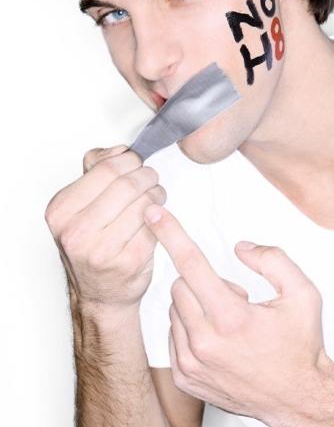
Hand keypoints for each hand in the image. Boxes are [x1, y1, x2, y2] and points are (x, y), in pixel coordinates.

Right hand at [44, 144, 166, 312]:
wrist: (101, 293)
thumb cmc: (93, 245)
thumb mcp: (81, 205)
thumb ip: (96, 170)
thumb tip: (119, 150)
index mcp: (61, 211)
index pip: (106, 169)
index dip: (129, 161)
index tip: (136, 162)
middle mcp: (77, 232)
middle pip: (128, 184)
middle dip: (147, 176)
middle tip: (151, 178)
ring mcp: (102, 250)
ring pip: (146, 202)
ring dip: (158, 194)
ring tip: (156, 196)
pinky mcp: (130, 261)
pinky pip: (156, 224)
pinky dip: (161, 216)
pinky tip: (156, 217)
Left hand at [143, 204, 329, 423]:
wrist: (298, 398)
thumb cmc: (300, 348)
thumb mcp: (302, 293)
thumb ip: (273, 260)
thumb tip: (242, 248)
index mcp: (231, 318)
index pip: (192, 263)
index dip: (171, 234)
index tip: (154, 216)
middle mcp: (205, 343)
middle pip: (180, 285)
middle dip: (202, 281)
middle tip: (234, 297)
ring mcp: (192, 364)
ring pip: (174, 309)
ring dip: (196, 304)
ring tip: (228, 321)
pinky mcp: (185, 377)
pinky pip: (173, 334)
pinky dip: (189, 327)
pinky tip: (217, 337)